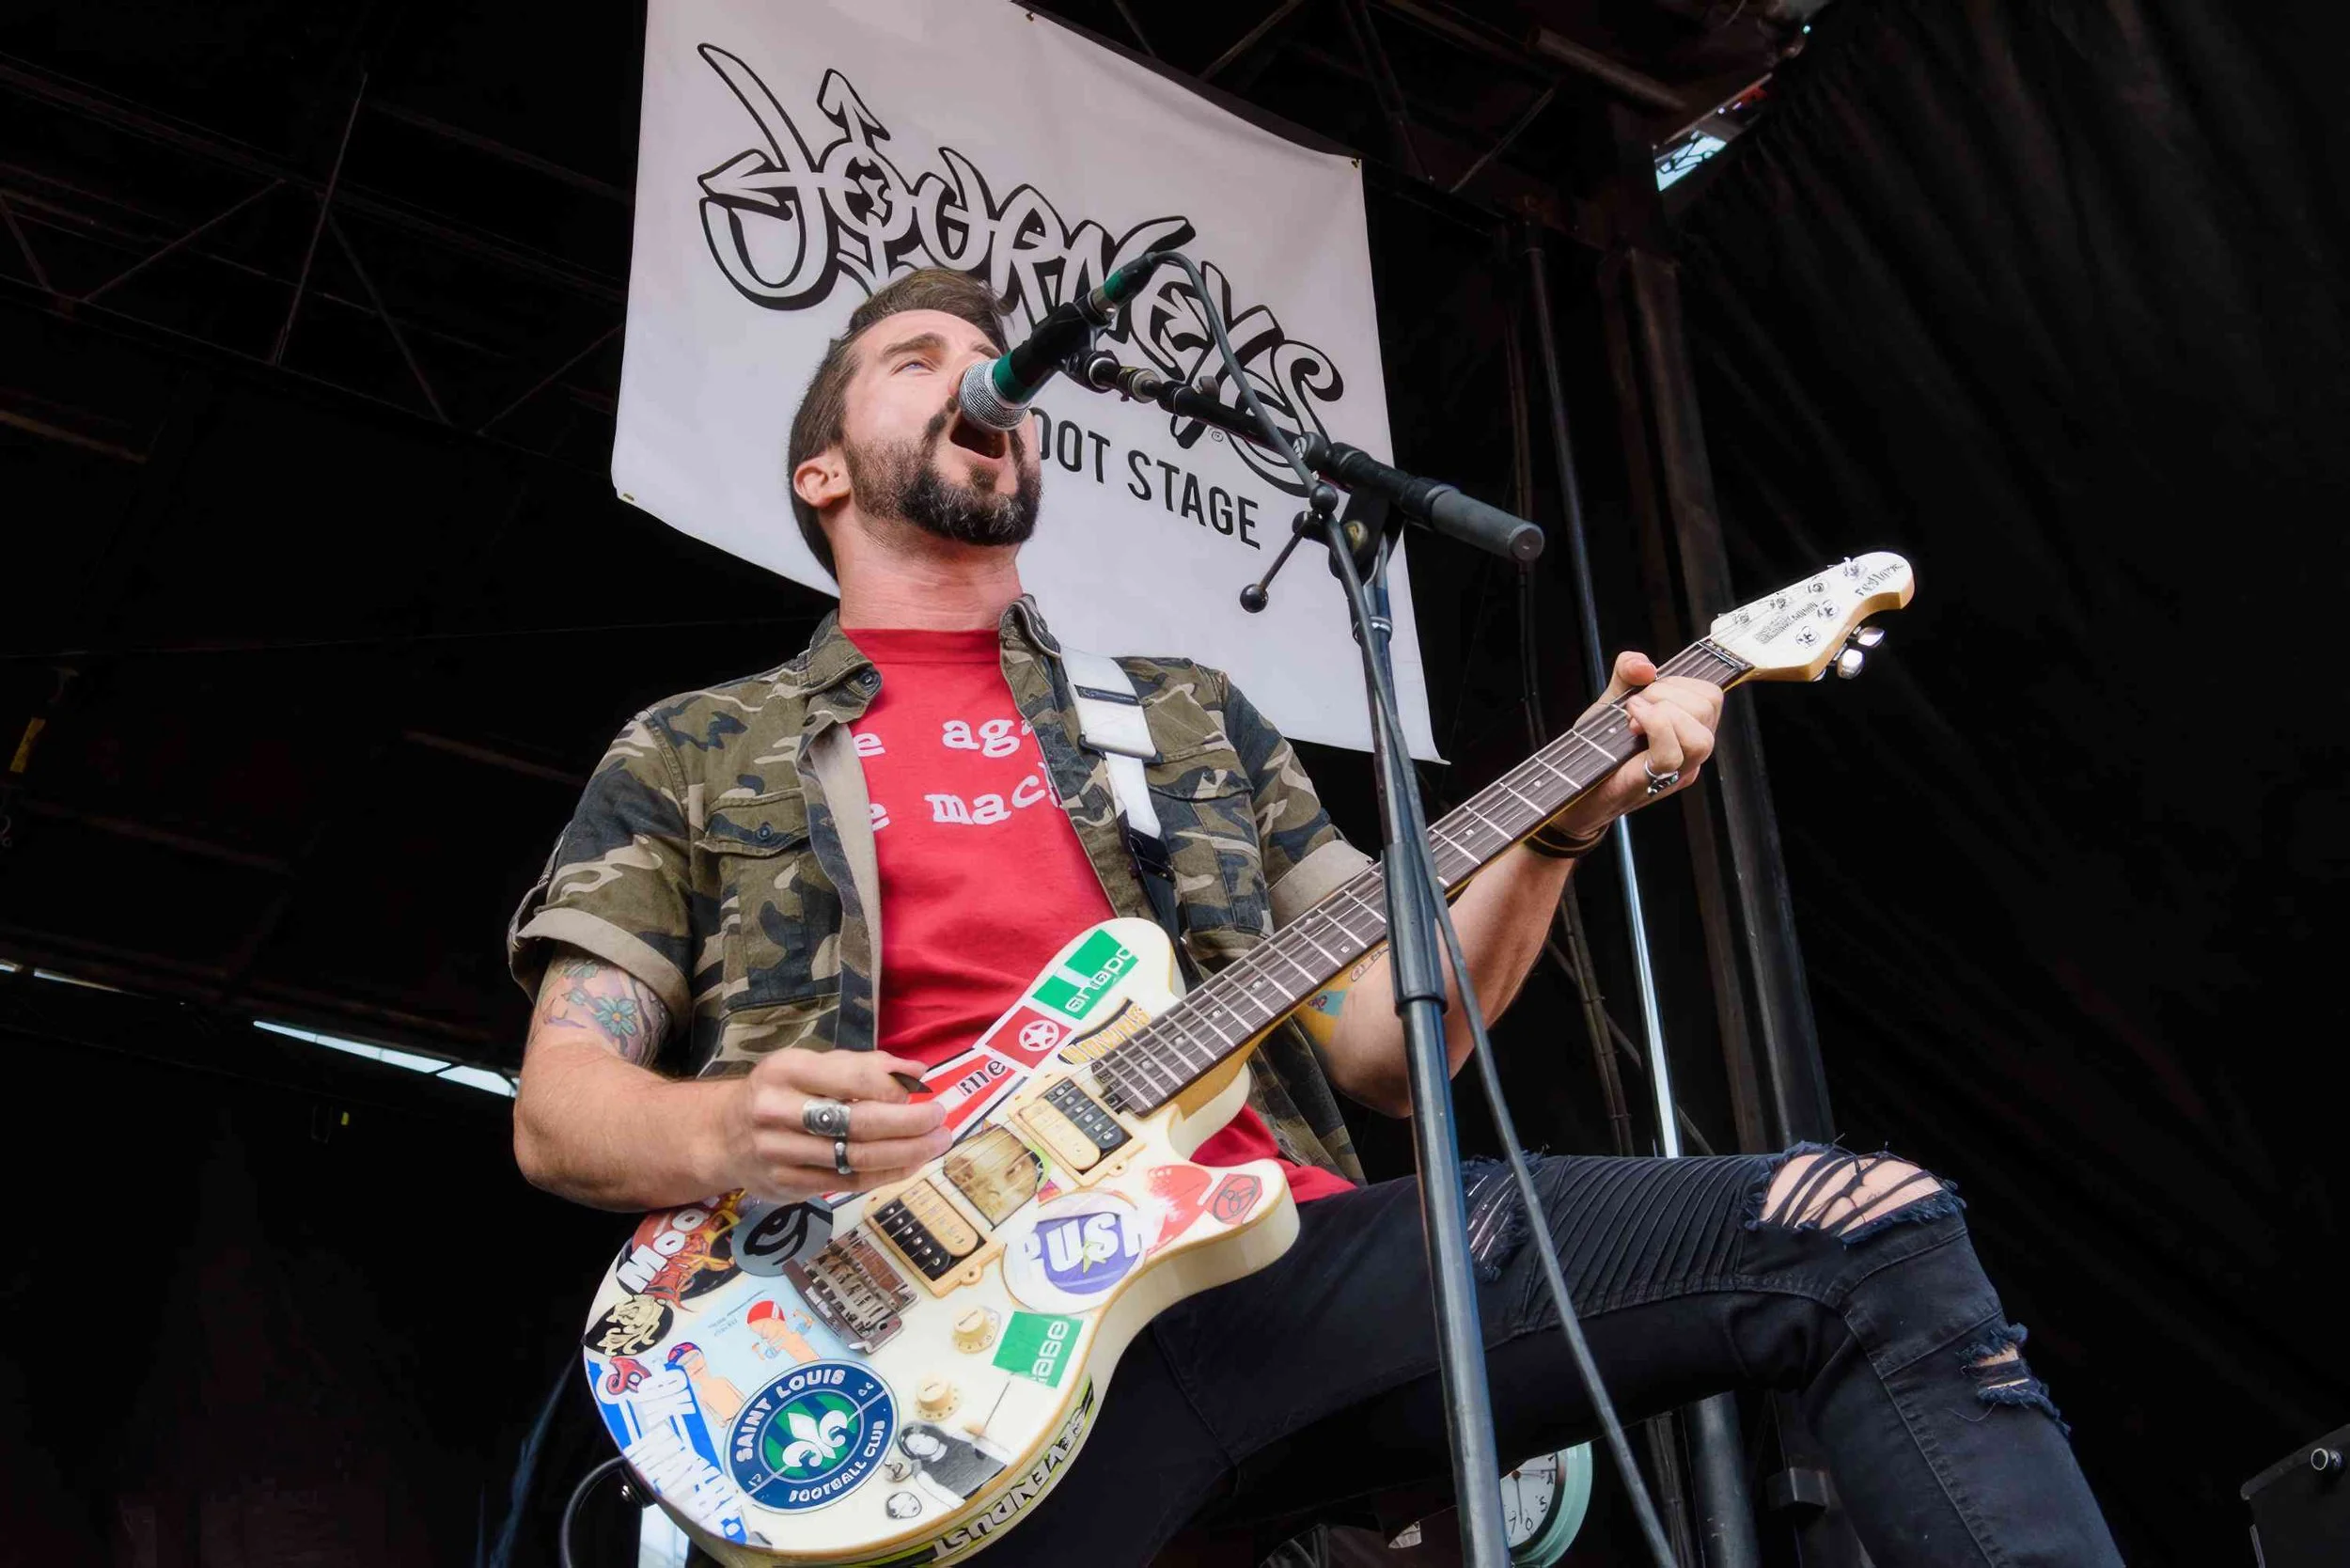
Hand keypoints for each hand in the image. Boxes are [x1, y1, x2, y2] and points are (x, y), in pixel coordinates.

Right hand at [721, 1049, 951, 1202]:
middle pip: (858, 1123)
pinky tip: (909, 1163)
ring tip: (935, 1144)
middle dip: (909, 1124)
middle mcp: (777, 1111)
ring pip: (856, 1158)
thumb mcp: (811, 1066)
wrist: (723, 1136)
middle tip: (941, 1122)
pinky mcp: (787, 1185)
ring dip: (906, 1153)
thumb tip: (917, 1071)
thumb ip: (864, 1066)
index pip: (851, 1078)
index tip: (921, 1092)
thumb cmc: (781, 1093)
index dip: (893, 1088)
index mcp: (786, 1071)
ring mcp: (780, 1153)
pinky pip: (847, 1182)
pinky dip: (885, 1173)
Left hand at [1546, 651, 1721, 839]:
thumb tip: (1645, 665)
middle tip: (1636, 705)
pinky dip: (1652, 727)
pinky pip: (1671, 753)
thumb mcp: (1613, 700)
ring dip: (1663, 712)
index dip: (1679, 683)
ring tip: (1634, 715)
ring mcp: (1676, 772)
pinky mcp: (1655, 782)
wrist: (1574, 787)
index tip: (1646, 692)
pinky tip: (1631, 723)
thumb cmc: (1598, 749)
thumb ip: (1628, 673)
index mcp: (1688, 730)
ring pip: (1700, 737)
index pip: (1711, 696)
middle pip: (1709, 708)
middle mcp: (1690, 753)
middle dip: (1666, 692)